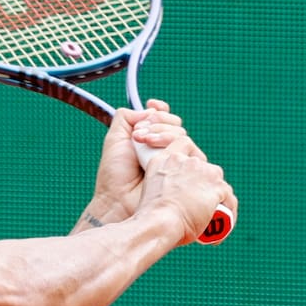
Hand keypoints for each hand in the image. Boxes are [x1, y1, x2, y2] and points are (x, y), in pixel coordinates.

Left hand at [89, 99, 187, 220]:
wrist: (118, 199)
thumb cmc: (115, 174)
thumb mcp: (114, 139)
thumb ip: (126, 118)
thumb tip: (148, 109)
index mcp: (150, 140)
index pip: (164, 118)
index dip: (160, 111)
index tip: (151, 106)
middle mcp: (164, 149)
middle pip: (176, 126)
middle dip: (158, 124)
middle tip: (139, 135)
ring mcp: (175, 162)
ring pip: (184, 138)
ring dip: (165, 135)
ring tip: (144, 143)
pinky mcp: (185, 175)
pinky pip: (191, 155)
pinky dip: (177, 149)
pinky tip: (161, 154)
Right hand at [135, 131, 236, 246]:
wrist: (160, 223)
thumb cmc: (151, 216)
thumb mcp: (149, 190)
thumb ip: (163, 184)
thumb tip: (173, 196)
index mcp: (164, 160)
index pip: (184, 144)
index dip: (190, 158)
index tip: (188, 177)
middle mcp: (185, 161)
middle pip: (204, 167)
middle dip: (205, 184)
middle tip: (198, 204)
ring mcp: (203, 172)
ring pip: (219, 182)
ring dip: (218, 197)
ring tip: (213, 217)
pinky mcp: (217, 186)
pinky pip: (229, 198)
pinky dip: (227, 211)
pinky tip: (222, 224)